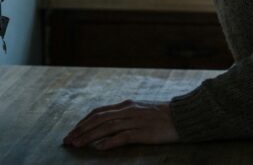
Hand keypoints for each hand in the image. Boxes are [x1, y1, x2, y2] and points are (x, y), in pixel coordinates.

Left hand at [63, 99, 177, 149]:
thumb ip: (126, 115)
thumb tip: (108, 125)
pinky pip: (123, 136)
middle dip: (81, 130)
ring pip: (106, 127)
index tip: (72, 132)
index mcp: (127, 105)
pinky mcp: (144, 132)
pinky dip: (109, 141)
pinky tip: (99, 147)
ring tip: (77, 144)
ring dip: (89, 136)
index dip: (83, 122)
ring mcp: (135, 120)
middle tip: (67, 141)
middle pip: (98, 119)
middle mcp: (128, 110)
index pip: (99, 112)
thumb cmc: (164, 116)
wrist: (184, 116)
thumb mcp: (142, 111)